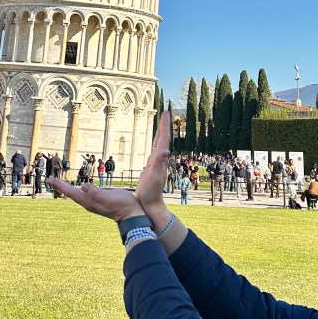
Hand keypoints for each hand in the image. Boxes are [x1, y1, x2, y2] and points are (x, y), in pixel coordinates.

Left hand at [46, 179, 145, 222]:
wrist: (133, 215)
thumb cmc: (123, 205)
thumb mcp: (110, 197)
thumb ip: (97, 193)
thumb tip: (83, 186)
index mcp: (89, 201)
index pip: (71, 192)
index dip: (61, 186)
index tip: (50, 179)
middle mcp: (89, 203)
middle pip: (71, 194)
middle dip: (61, 186)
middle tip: (50, 179)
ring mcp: (93, 203)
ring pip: (76, 194)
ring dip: (68, 188)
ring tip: (60, 183)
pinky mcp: (98, 202)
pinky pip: (83, 194)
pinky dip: (77, 190)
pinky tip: (79, 188)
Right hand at [134, 111, 170, 227]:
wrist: (151, 206)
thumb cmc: (150, 193)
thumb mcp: (153, 178)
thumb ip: (159, 164)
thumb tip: (165, 150)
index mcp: (159, 160)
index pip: (163, 139)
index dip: (164, 126)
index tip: (167, 112)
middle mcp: (159, 160)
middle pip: (162, 139)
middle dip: (164, 126)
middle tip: (166, 114)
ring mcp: (156, 165)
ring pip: (159, 145)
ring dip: (160, 134)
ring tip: (161, 125)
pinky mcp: (152, 169)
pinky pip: (154, 152)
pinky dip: (155, 144)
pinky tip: (154, 146)